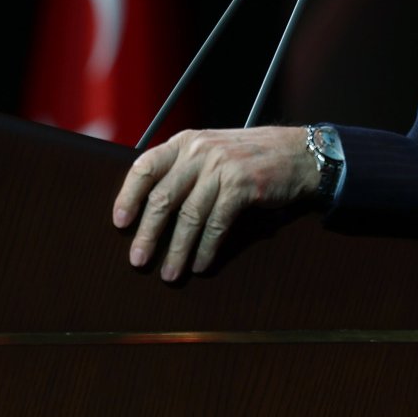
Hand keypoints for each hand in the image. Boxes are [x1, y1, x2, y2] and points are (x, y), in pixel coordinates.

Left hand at [111, 126, 316, 280]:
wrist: (297, 153)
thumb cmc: (249, 158)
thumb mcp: (210, 151)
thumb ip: (182, 169)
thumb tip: (149, 208)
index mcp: (185, 142)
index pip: (145, 167)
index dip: (128, 196)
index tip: (119, 223)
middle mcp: (199, 152)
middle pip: (162, 197)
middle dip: (148, 233)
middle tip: (138, 260)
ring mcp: (221, 167)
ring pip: (189, 216)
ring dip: (177, 250)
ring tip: (169, 274)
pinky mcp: (241, 186)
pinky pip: (216, 224)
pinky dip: (206, 248)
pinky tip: (200, 265)